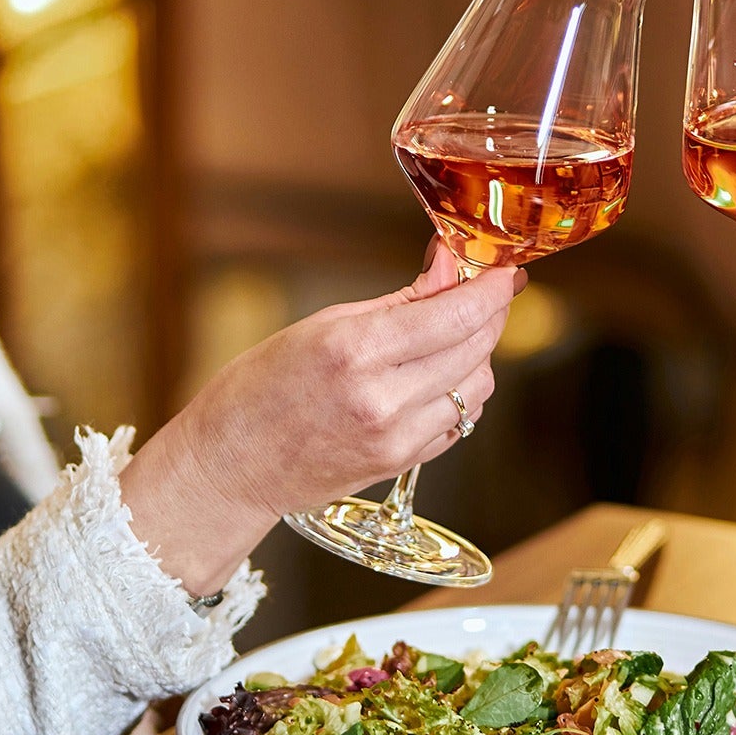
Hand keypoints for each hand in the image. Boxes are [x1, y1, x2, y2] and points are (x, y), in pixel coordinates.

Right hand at [123, 244, 520, 591]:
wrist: (230, 466)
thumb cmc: (259, 389)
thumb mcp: (323, 324)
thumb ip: (399, 300)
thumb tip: (450, 268)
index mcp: (357, 351)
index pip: (455, 316)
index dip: (491, 289)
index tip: (505, 271)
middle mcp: (384, 399)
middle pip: (475, 348)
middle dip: (489, 314)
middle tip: (486, 291)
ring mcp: (397, 438)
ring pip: (477, 387)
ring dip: (476, 355)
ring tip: (449, 336)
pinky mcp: (403, 464)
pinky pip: (458, 421)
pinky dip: (459, 393)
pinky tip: (435, 377)